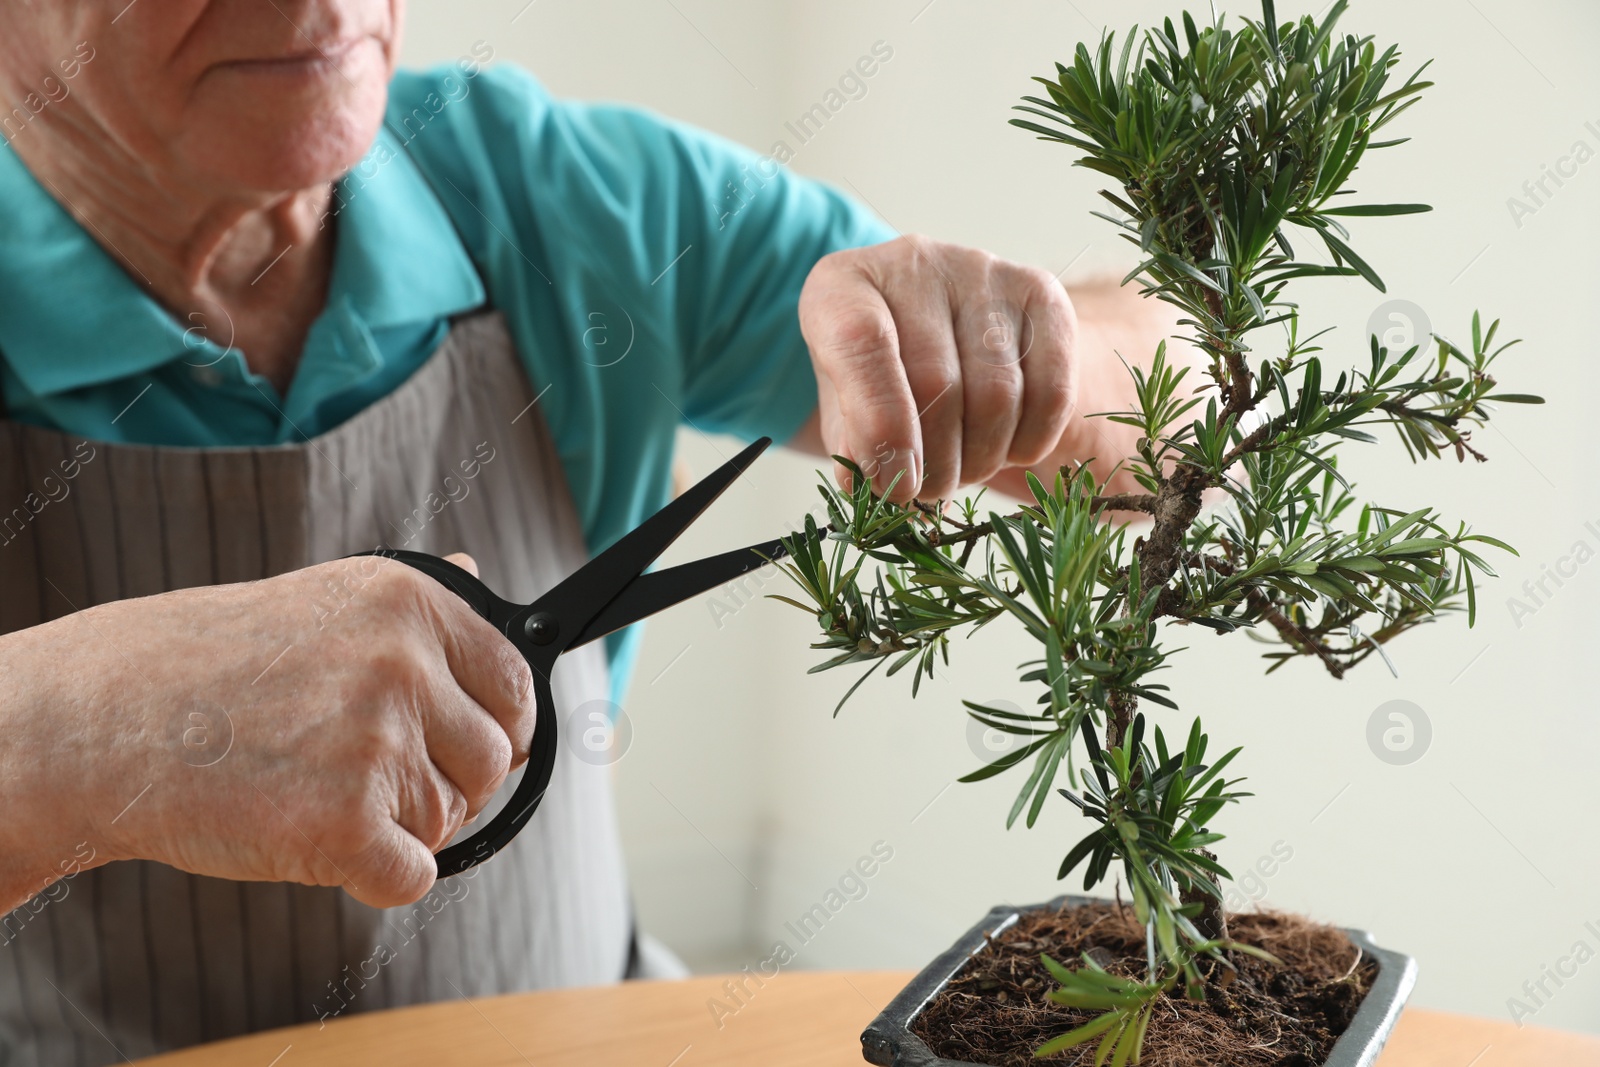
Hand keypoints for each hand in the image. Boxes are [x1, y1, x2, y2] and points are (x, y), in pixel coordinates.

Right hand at [0, 554, 533, 911]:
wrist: (102, 720)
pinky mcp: (344, 824)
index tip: (479, 748)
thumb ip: (415, 604)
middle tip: (376, 783)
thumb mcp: (324, 598)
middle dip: (449, 786)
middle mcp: (404, 667)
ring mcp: (376, 745)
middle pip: (491, 763)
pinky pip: (412, 877)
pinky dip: (375, 878)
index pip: (514, 685)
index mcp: (409, 605)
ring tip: (316, 794)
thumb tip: (476, 568)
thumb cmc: (209, 664)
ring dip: (397, 828)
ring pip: (445, 821)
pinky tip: (317, 843)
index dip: (503, 728)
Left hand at [797, 236, 1077, 501]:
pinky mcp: (1041, 293)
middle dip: (935, 462)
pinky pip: (1050, 391)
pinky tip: (1005, 450)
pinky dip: (1028, 443)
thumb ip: (854, 446)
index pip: (861, 342)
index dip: (881, 424)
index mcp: (844, 285)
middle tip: (929, 493)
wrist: (940, 330)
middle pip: (937, 381)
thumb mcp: (844, 410)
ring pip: (997, 394)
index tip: (894, 483)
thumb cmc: (878, 378)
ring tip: (962, 471)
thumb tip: (882, 482)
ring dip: (981, 459)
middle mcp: (914, 263)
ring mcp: (983, 271)